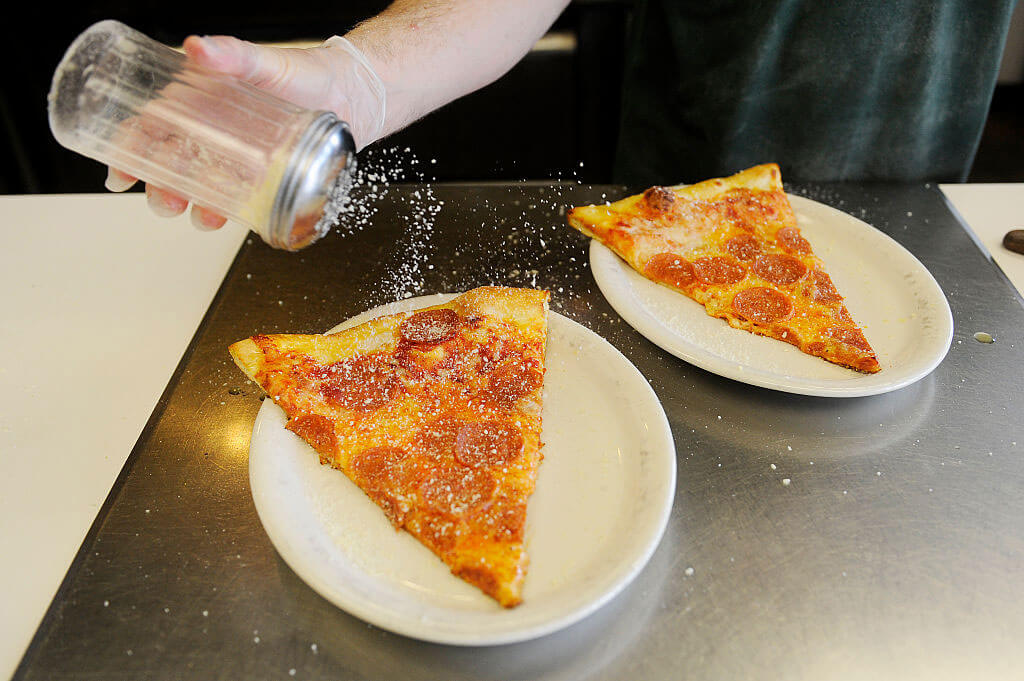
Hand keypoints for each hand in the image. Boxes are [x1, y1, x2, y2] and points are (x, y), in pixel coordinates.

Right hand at [106, 34, 384, 228]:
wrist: (352, 95)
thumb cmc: (306, 73)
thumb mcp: (265, 63)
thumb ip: (234, 55)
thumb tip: (198, 47)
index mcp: (201, 103)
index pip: (152, 129)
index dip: (131, 151)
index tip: (120, 174)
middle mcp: (215, 132)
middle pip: (172, 165)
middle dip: (162, 188)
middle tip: (167, 202)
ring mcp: (239, 157)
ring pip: (203, 187)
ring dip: (195, 207)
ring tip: (203, 217)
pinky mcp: (265, 176)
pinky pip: (239, 199)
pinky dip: (230, 212)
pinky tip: (230, 220)